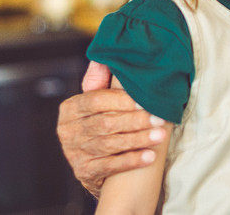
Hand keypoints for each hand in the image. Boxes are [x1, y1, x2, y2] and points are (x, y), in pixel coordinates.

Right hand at [57, 62, 166, 196]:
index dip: (123, 100)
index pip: (97, 101)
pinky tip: (150, 157)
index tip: (147, 100)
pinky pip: (110, 166)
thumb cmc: (103, 119)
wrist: (94, 160)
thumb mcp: (99, 98)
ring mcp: (74, 153)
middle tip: (160, 119)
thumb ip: (101, 78)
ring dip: (138, 139)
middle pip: (105, 123)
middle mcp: (68, 131)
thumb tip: (105, 57)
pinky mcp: (84, 171)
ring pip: (110, 144)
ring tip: (160, 136)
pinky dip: (132, 160)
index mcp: (71, 108)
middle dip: (136, 120)